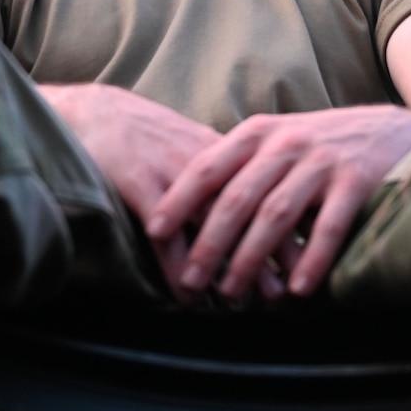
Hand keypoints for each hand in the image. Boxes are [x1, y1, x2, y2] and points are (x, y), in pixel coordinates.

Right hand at [38, 83, 285, 299]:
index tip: (314, 253)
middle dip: (271, 250)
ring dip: (228, 264)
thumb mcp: (196, 147)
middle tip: (288, 288)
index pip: (270, 187)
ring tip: (244, 299)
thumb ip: (229, 174)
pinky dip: (177, 266)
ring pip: (212, 223)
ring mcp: (175, 171)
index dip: (292, 220)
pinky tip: (186, 293)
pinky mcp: (141, 183)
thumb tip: (265, 207)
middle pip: (250, 207)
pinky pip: (166, 233)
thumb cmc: (148, 135)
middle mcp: (207, 160)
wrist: (96, 111)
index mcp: (225, 151)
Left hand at [145, 104, 410, 301]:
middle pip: (238, 197)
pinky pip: (328, 225)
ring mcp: (322, 161)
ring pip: (276, 214)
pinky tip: (298, 289)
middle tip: (189, 280)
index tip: (154, 230)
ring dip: (251, 258)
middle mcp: (287, 143)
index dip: (180, 198)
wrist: (396, 130)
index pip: (209, 166)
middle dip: (209, 242)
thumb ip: (243, 166)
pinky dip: (312, 258)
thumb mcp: (280, 142)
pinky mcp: (357, 180)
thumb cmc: (327, 145)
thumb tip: (191, 206)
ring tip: (233, 292)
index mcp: (260, 134)